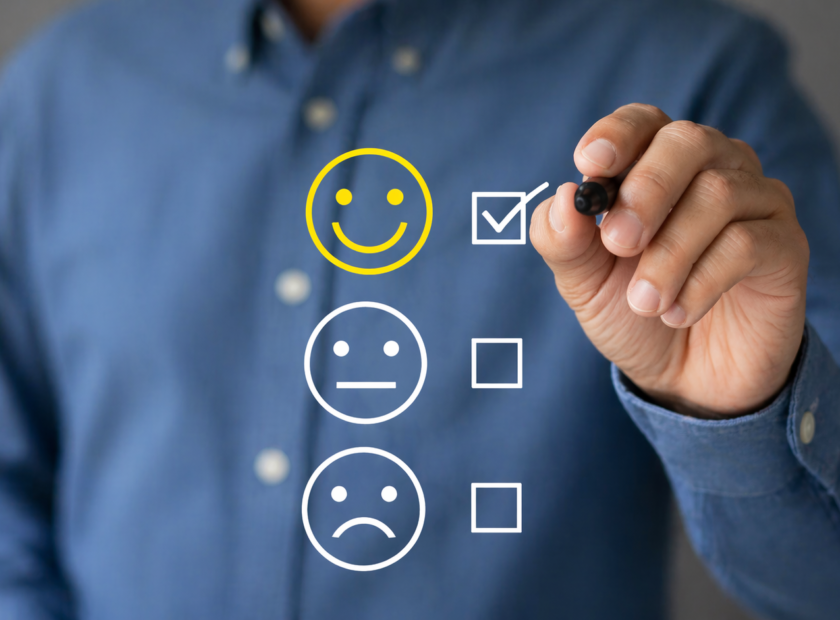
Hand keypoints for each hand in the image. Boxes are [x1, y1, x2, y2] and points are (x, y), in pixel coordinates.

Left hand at [530, 104, 808, 417]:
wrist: (682, 377)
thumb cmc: (633, 312)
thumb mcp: (582, 282)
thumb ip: (562, 241)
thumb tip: (562, 198)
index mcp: (657, 167)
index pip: (644, 123)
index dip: (618, 135)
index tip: (590, 163)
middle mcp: (712, 170)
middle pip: (688, 142)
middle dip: (646, 191)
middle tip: (618, 244)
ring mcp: (755, 204)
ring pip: (718, 194)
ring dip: (670, 254)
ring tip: (644, 302)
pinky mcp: (784, 245)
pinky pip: (747, 243)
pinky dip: (701, 282)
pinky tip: (678, 313)